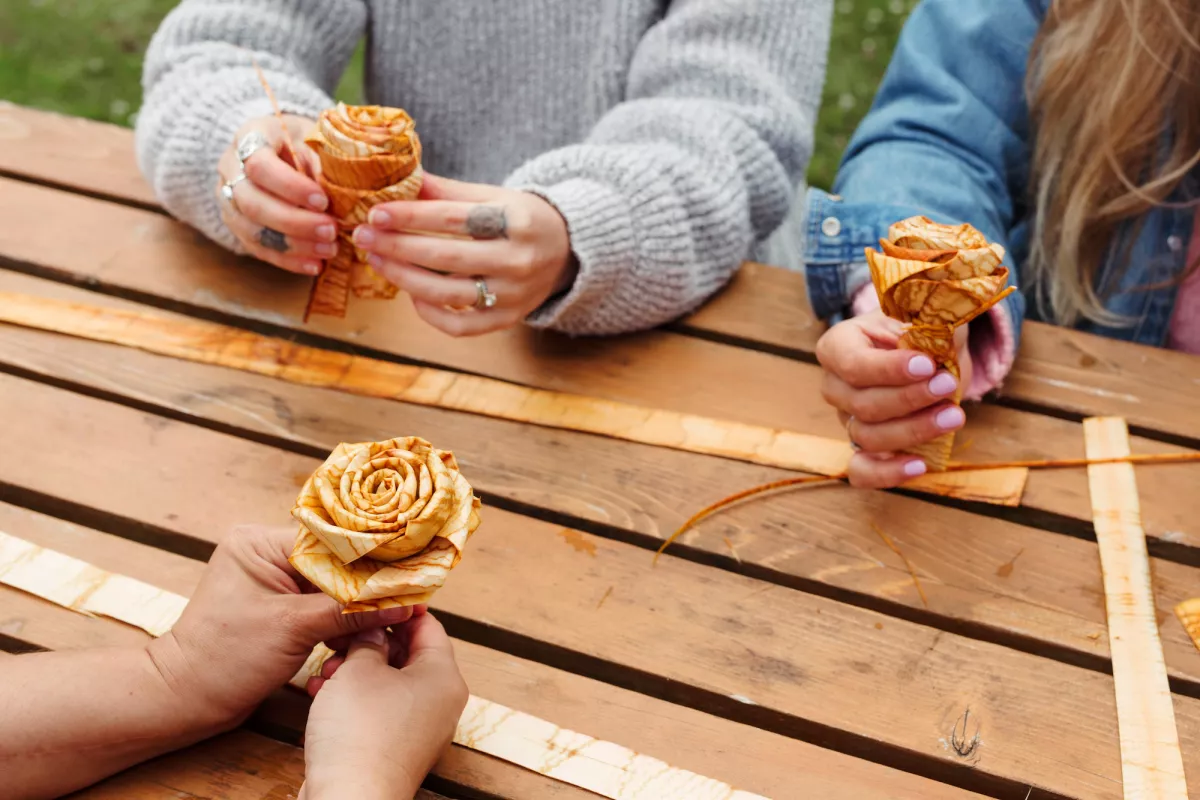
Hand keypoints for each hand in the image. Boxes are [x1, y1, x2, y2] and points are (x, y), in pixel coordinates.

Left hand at [146, 525, 415, 726]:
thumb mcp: (293, 629)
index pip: (329, 542)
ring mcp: (272, 581)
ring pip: (331, 585)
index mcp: (259, 542)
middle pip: (334, 562)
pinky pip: (321, 605)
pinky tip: (366, 632)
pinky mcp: (279, 607)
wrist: (185, 701)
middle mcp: (265, 553)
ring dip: (356, 606)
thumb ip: (350, 610)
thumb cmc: (225, 659)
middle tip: (409, 596)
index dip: (370, 559)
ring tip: (393, 616)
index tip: (409, 569)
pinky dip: (341, 620)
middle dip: (367, 585)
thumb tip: (404, 600)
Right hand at [215, 114, 338, 275]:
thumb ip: (324, 164)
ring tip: (328, 251)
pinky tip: (314, 266)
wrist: (278, 148)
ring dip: (294, 246)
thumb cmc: (302, 143)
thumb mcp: (314, 141)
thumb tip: (346, 197)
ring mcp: (229, 199)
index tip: (323, 201)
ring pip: (252, 231)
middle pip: (253, 203)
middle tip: (331, 232)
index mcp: (251, 137)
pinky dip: (288, 261)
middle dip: (295, 223)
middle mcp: (231, 168)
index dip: (290, 187)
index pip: (260, 166)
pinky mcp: (237, 225)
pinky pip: (258, 249)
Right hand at [300, 610, 468, 799]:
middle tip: (337, 636)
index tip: (370, 599)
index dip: (398, 609)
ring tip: (325, 669)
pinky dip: (354, 698)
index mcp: (444, 676)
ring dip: (355, 670)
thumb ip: (367, 641)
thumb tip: (372, 630)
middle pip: (407, 654)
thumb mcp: (359, 670)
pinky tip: (322, 694)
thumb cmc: (360, 732)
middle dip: (368, 643)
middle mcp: (440, 702)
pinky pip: (379, 710)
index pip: (428, 626)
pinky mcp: (397, 748)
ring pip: (388, 683)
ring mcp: (420, 728)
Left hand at [351, 174, 576, 335]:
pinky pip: (460, 326)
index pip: (456, 219)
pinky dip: (431, 313)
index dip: (413, 216)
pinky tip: (411, 294)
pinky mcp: (507, 320)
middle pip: (448, 257)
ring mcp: (514, 296)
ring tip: (377, 259)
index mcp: (518, 223)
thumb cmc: (522, 219)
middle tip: (364, 236)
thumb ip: (448, 192)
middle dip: (399, 246)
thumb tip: (397, 178)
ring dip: (404, 278)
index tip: (378, 212)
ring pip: (448, 294)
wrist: (567, 252)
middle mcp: (519, 262)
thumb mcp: (495, 196)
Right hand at [815, 310, 970, 488]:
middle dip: (909, 398)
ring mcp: (847, 419)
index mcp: (838, 345)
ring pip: (868, 437)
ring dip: (913, 430)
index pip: (852, 365)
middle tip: (947, 384)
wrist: (925, 354)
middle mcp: (834, 385)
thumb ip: (933, 318)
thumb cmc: (921, 331)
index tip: (927, 364)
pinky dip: (887, 474)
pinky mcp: (863, 448)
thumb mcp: (927, 314)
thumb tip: (947, 326)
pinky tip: (919, 465)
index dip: (888, 369)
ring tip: (954, 416)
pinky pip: (862, 471)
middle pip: (862, 404)